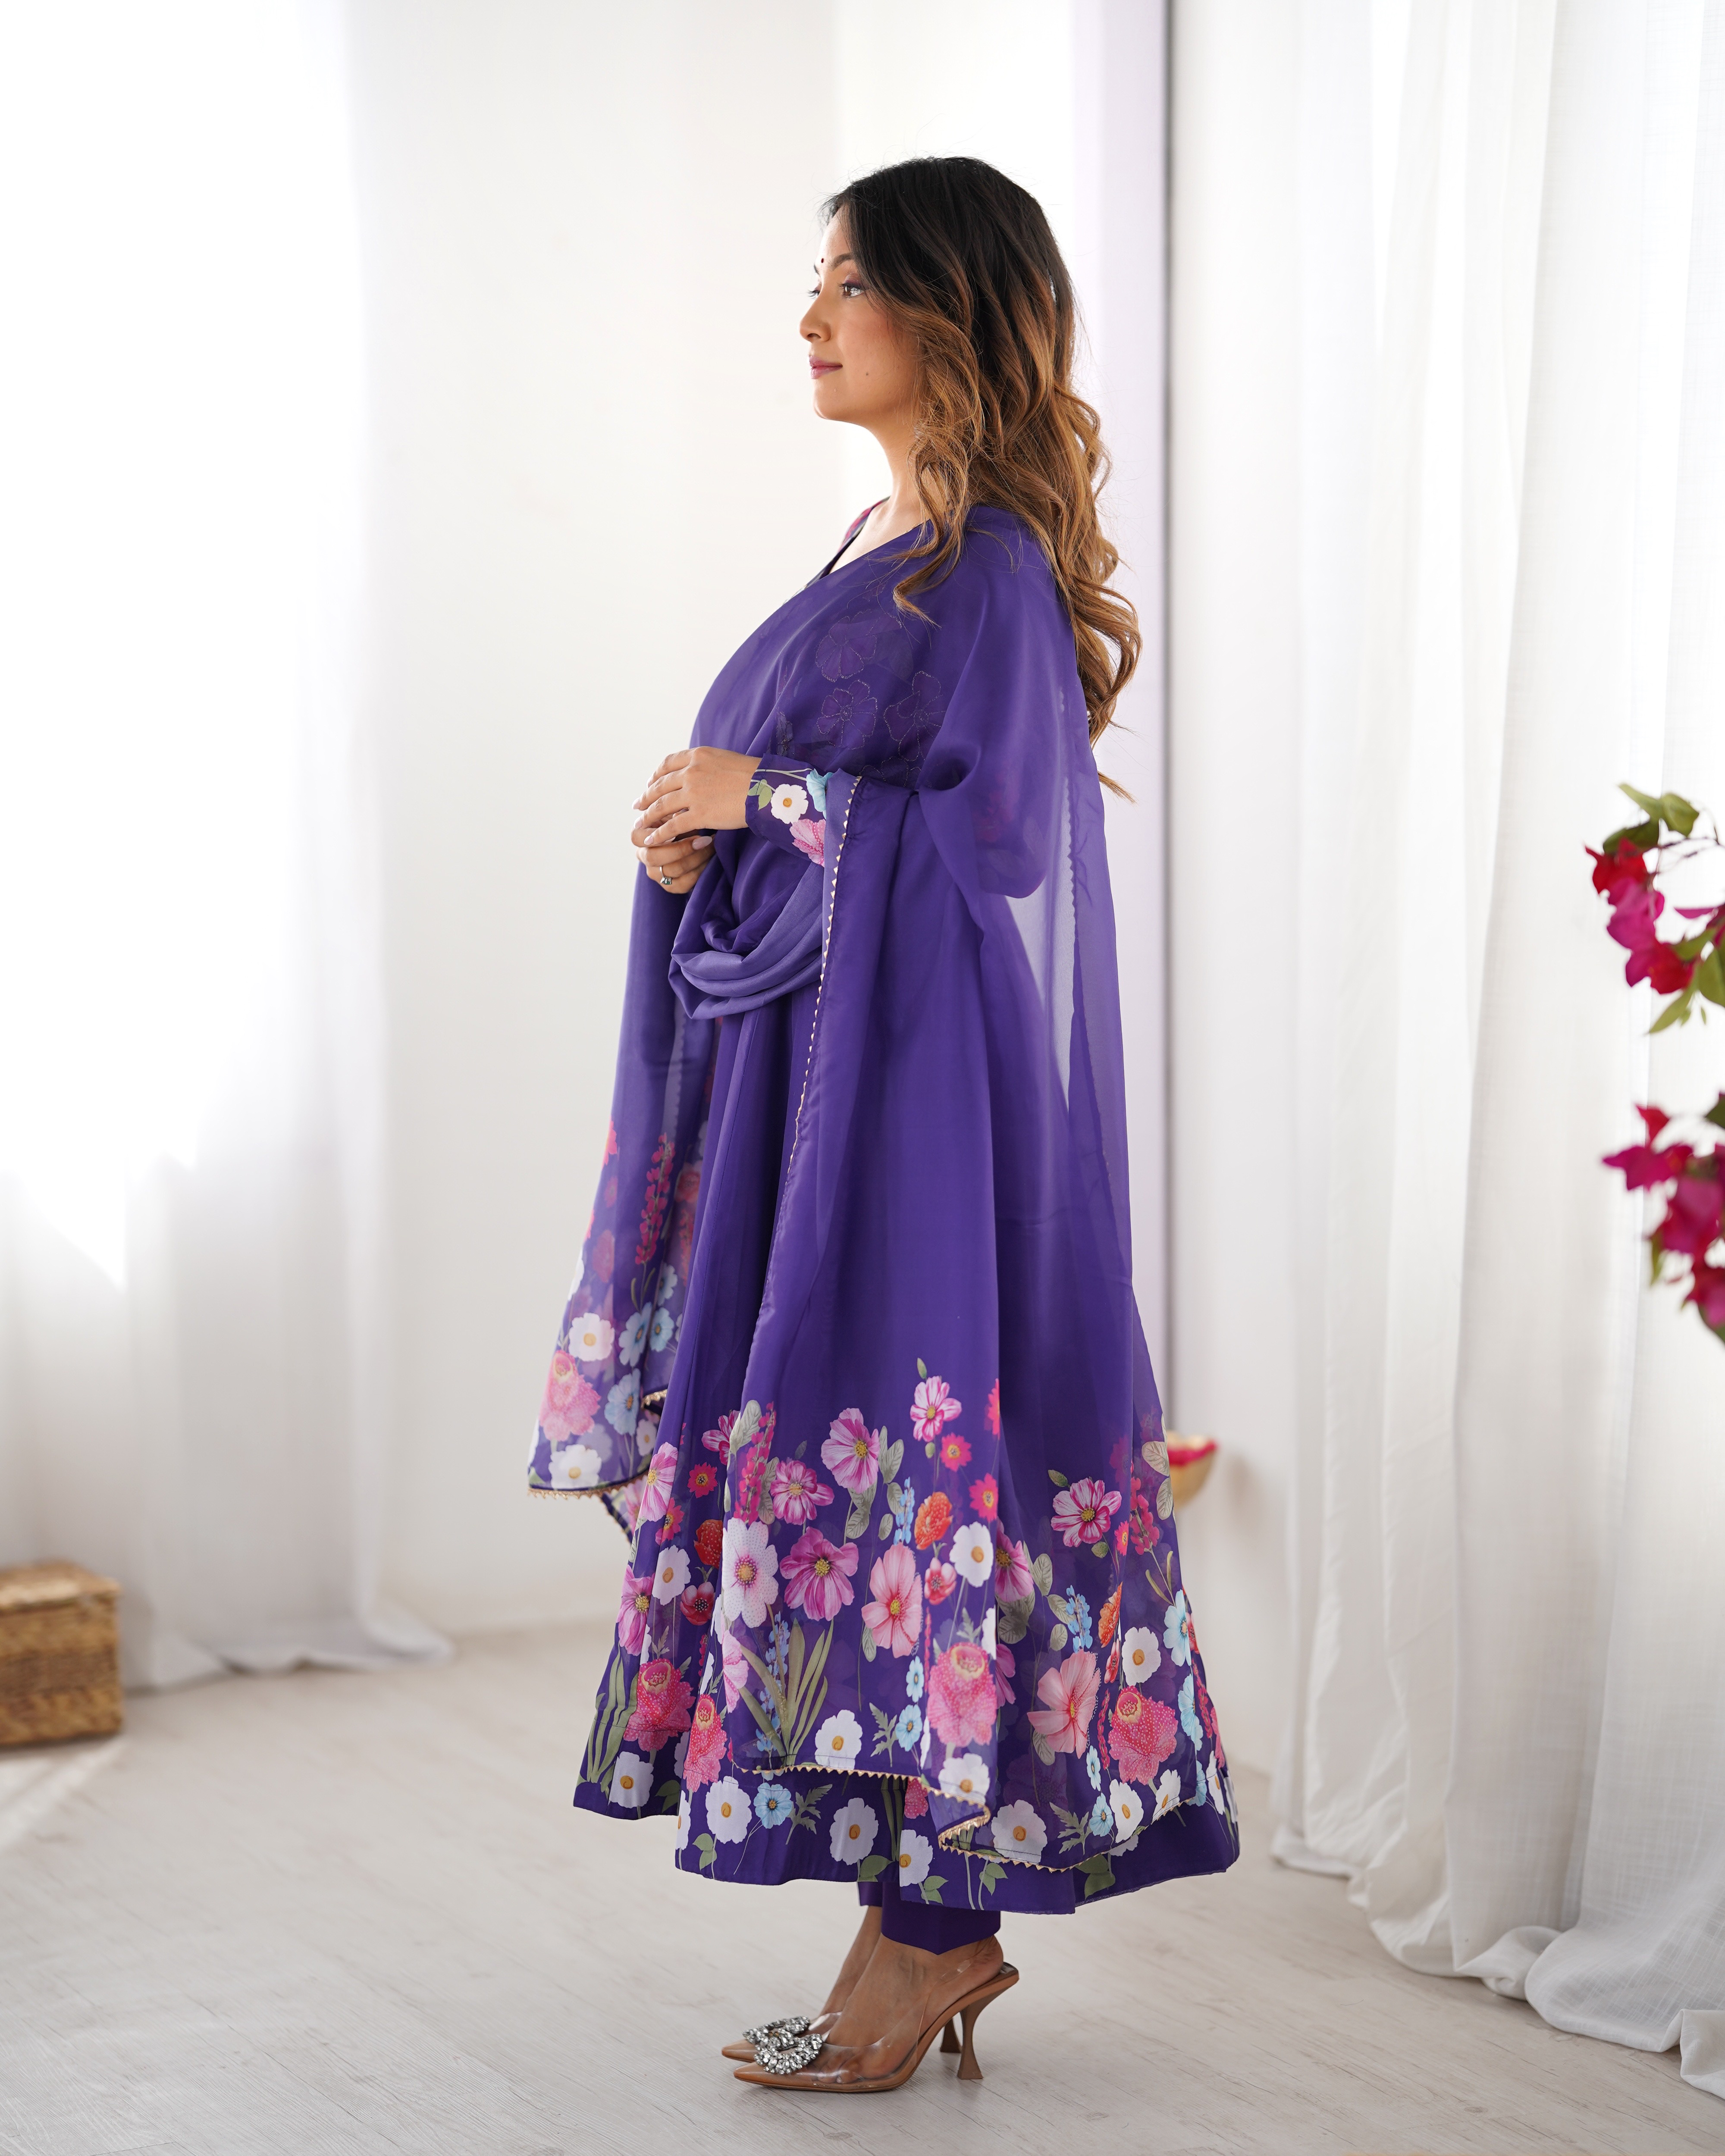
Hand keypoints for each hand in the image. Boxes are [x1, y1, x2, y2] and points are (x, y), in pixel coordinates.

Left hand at [631, 747, 759, 896]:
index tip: (650, 783)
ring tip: (640, 824)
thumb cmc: (754, 775)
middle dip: (647, 796)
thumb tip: (699, 776)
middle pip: (660, 785)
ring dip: (648, 816)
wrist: (767, 788)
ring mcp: (693, 793)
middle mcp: (691, 772)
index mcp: (698, 756)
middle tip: (638, 805)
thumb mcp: (726, 760)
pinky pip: (673, 826)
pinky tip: (652, 839)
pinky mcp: (699, 814)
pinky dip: (660, 834)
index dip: (656, 775)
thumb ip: (708, 766)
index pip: (668, 763)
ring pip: (662, 806)